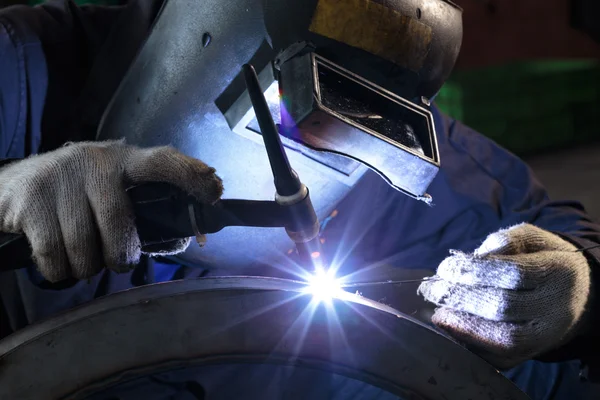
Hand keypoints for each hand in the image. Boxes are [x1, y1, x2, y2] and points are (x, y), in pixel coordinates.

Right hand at [0, 140, 222, 281]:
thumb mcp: (110, 192)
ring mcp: (60, 180)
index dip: (190, 175)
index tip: (214, 192)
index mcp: (123, 161)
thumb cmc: (75, 196)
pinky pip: (54, 258)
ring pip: (85, 249)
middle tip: (116, 259)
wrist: (10, 186)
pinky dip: (59, 270)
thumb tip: (184, 237)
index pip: (162, 161)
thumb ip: (142, 210)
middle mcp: (94, 164)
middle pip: (119, 227)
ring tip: (81, 257)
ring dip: (85, 267)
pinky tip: (57, 258)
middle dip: (120, 256)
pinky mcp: (30, 201)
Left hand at [418, 223, 591, 368]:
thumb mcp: (532, 239)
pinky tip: (449, 329)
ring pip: (503, 338)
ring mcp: (544, 337)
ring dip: (463, 324)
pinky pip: (499, 358)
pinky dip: (470, 345)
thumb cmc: (543, 260)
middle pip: (503, 307)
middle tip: (432, 290)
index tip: (445, 268)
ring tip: (438, 311)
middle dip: (460, 297)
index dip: (473, 270)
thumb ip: (506, 239)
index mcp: (556, 273)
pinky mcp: (529, 355)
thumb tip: (476, 253)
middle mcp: (553, 308)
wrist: (575, 297)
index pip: (511, 274)